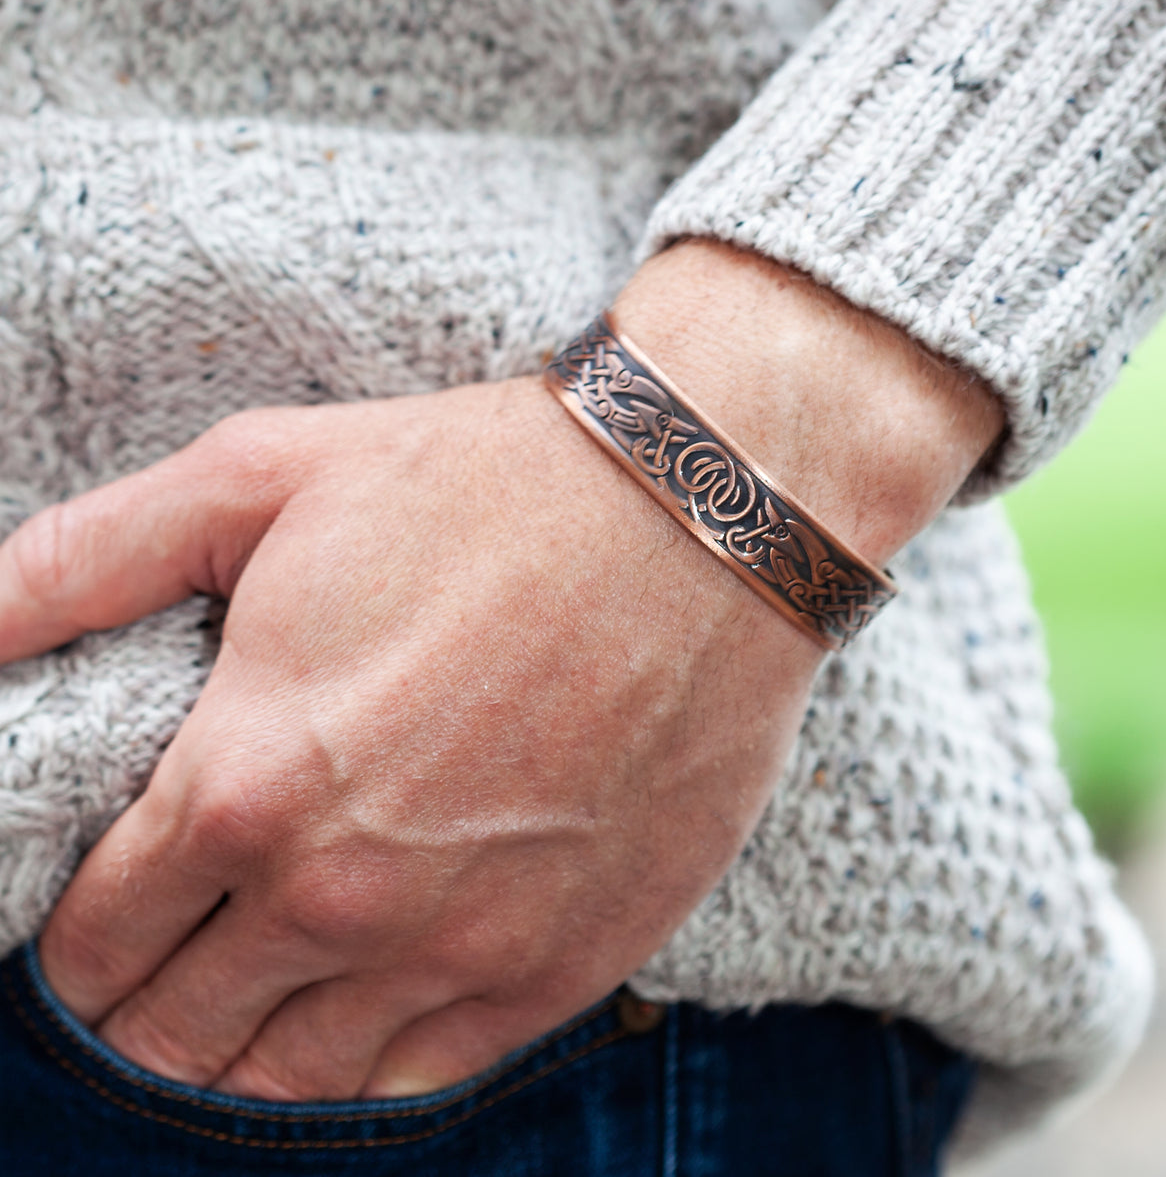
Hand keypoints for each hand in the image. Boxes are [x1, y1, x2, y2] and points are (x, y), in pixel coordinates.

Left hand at [0, 240, 1001, 1099]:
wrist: (694, 516)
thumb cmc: (481, 487)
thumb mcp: (260, 477)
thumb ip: (81, 561)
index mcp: (247, 784)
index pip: (99, 939)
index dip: (78, 938)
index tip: (105, 912)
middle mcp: (343, 897)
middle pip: (181, 1033)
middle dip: (147, 1010)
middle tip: (168, 965)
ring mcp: (460, 947)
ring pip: (295, 1080)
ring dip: (249, 1052)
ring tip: (254, 1000)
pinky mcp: (564, 963)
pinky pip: (426, 1073)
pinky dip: (371, 1059)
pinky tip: (366, 1007)